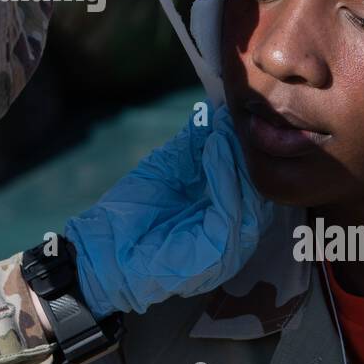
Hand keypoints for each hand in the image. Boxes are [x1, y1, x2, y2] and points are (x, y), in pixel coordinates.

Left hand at [66, 105, 273, 316]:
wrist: (103, 246)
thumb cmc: (133, 210)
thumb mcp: (171, 166)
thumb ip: (197, 142)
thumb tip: (220, 107)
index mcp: (228, 217)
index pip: (256, 182)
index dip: (249, 148)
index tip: (241, 114)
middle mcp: (236, 236)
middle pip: (260, 191)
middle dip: (248, 151)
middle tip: (239, 118)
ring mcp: (229, 250)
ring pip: (252, 200)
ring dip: (238, 159)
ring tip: (224, 130)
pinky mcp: (217, 256)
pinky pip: (231, 213)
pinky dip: (226, 177)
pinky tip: (215, 149)